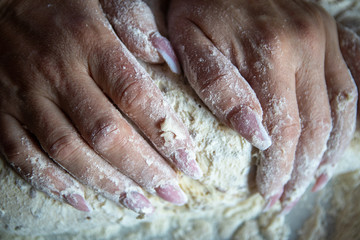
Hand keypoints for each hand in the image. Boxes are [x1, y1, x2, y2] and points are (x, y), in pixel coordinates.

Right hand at [0, 0, 201, 213]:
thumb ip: (136, 22)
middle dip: (143, 170)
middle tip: (173, 194)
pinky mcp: (1, 111)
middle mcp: (59, 74)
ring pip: (68, 151)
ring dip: (107, 184)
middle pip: (106, 134)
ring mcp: (26, 96)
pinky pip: (22, 155)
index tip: (190, 164)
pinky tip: (83, 201)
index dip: (166, 134)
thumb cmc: (59, 3)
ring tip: (140, 205)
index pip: (136, 97)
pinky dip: (52, 182)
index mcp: (90, 43)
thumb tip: (170, 59)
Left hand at [168, 0, 357, 212]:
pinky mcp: (330, 31)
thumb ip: (218, 86)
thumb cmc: (197, 6)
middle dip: (303, 169)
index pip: (283, 128)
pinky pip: (354, 77)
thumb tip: (254, 133)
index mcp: (268, 50)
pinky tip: (341, 138)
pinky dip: (352, 114)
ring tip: (316, 179)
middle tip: (289, 195)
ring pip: (343, 108)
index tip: (268, 192)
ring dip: (331, 150)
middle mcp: (306, 44)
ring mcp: (323, 36)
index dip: (278, 168)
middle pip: (316, 125)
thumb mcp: (189, 41)